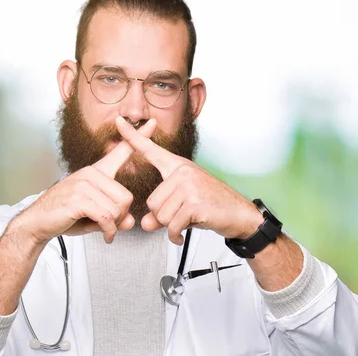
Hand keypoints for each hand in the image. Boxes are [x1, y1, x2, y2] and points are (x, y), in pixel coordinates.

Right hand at [16, 119, 156, 243]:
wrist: (37, 223)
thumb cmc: (66, 216)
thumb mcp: (96, 216)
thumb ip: (115, 216)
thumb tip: (130, 222)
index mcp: (96, 172)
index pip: (121, 151)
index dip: (138, 137)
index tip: (152, 122)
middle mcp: (91, 174)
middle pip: (126, 197)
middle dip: (120, 216)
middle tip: (107, 224)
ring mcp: (83, 184)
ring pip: (117, 209)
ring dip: (112, 225)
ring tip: (99, 227)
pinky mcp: (78, 199)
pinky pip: (106, 218)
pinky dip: (108, 231)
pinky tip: (105, 236)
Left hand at [115, 116, 262, 244]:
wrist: (240, 214)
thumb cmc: (213, 206)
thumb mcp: (183, 206)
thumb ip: (160, 213)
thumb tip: (146, 224)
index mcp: (178, 167)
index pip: (151, 150)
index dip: (133, 136)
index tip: (118, 121)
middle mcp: (182, 172)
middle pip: (152, 202)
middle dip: (164, 217)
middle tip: (183, 215)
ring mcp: (189, 185)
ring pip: (160, 215)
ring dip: (172, 225)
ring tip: (189, 220)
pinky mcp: (194, 203)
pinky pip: (172, 225)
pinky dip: (176, 235)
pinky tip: (184, 234)